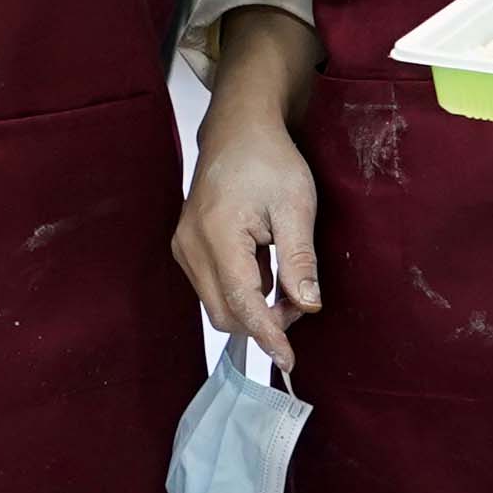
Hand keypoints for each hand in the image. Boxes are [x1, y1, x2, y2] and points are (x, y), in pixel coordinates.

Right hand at [173, 101, 323, 372]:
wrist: (237, 131)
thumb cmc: (269, 161)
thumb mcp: (296, 206)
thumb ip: (300, 259)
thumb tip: (308, 306)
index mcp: (218, 234)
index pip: (243, 302)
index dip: (268, 336)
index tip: (289, 361)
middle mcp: (191, 246)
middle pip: (224, 313)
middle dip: (263, 321)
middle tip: (299, 299)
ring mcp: (184, 248)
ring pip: (217, 304)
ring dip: (252, 307)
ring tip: (284, 279)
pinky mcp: (186, 249)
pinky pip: (212, 288)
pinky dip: (241, 292)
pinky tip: (264, 269)